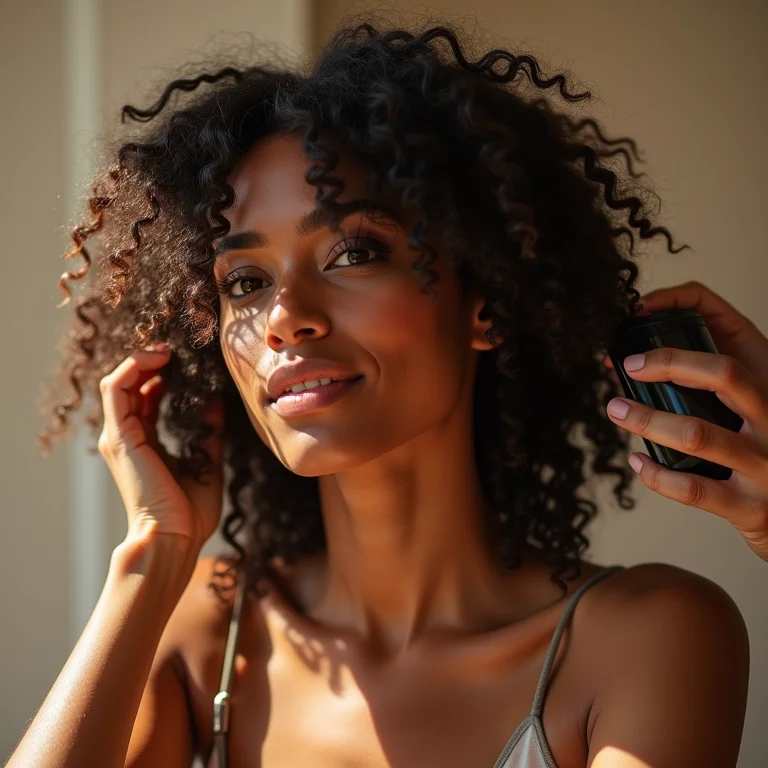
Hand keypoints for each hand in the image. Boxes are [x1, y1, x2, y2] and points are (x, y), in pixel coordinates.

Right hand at [97, 344, 224, 550]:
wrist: (173, 539)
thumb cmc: (190, 513)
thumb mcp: (207, 462)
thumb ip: (209, 432)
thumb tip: (216, 402)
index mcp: (145, 443)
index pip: (145, 397)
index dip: (162, 374)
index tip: (186, 361)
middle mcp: (127, 437)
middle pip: (130, 385)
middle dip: (150, 361)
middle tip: (177, 349)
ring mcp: (119, 436)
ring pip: (118, 381)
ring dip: (141, 359)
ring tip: (168, 349)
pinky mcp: (119, 436)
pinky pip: (115, 389)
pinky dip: (133, 367)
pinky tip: (159, 358)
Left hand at [603, 281, 767, 560]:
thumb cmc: (756, 456)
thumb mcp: (748, 415)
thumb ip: (712, 390)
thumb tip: (637, 366)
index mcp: (767, 401)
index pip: (726, 364)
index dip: (676, 355)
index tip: (635, 358)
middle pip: (723, 380)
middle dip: (666, 369)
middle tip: (624, 372)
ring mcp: (763, 468)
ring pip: (697, 435)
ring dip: (647, 420)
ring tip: (617, 411)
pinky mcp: (749, 507)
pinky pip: (692, 490)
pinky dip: (655, 475)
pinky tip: (637, 460)